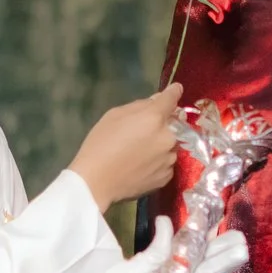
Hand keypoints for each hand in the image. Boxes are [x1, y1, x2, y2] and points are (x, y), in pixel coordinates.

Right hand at [69, 86, 182, 208]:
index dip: (173, 92)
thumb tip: (156, 102)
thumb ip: (139, 105)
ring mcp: (170, 159)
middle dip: (164, 123)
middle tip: (144, 131)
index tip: (175, 90)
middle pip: (174, 124)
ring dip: (162, 143)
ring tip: (140, 152)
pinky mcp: (167, 177)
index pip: (172, 98)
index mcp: (154, 118)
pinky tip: (142, 165)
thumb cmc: (100, 145)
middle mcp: (168, 137)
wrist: (96, 182)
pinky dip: (158, 161)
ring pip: (171, 144)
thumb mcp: (114, 115)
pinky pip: (167, 162)